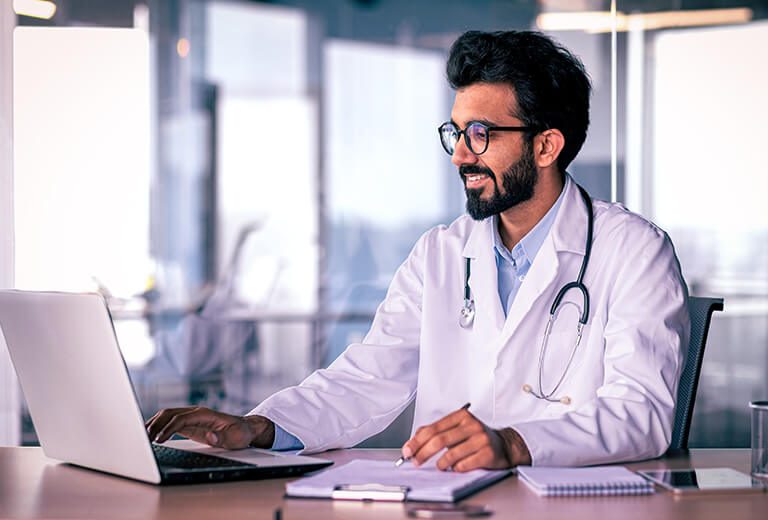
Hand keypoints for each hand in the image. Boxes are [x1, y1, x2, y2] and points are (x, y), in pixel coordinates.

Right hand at [145, 406, 274, 449]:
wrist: (245, 428)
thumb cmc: (241, 433)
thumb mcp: (236, 438)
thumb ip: (223, 438)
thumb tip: (210, 437)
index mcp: (206, 414)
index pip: (182, 418)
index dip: (168, 428)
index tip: (158, 439)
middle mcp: (196, 412)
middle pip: (170, 413)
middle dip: (155, 424)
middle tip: (143, 439)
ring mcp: (192, 416)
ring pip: (167, 415)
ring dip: (153, 424)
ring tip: (141, 437)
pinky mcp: (189, 424)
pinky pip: (169, 422)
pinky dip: (158, 426)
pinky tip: (149, 434)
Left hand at [401, 407, 530, 471]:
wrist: (503, 445)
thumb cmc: (475, 438)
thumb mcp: (456, 429)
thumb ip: (436, 432)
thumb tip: (413, 441)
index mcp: (461, 416)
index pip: (433, 428)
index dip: (417, 441)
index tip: (407, 451)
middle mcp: (471, 425)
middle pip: (439, 440)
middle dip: (423, 453)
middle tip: (415, 461)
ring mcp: (481, 439)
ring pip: (450, 454)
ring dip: (440, 464)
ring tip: (440, 466)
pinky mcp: (487, 454)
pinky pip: (463, 465)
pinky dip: (454, 469)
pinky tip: (455, 468)